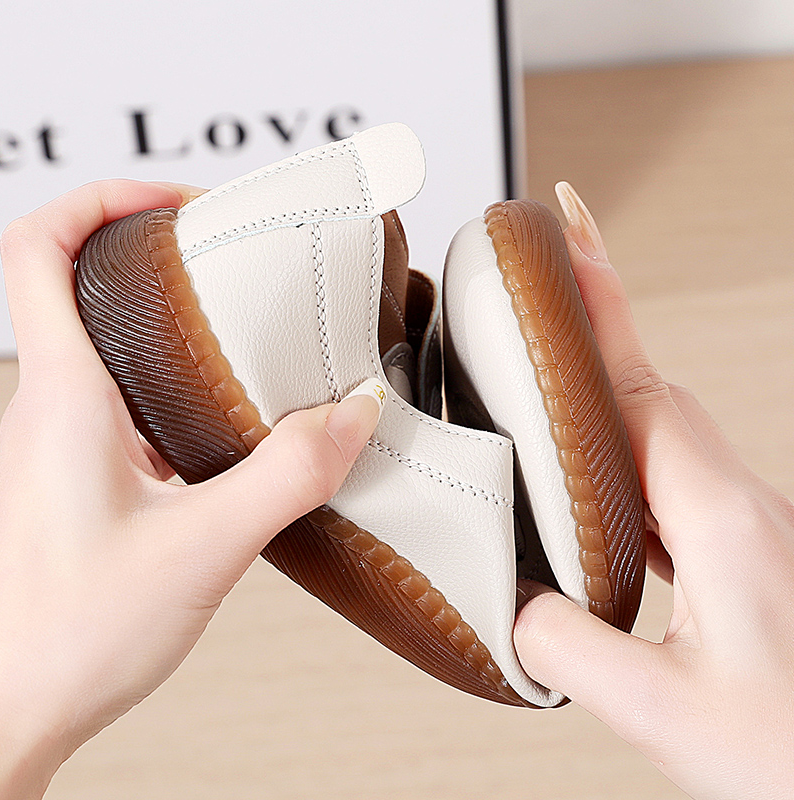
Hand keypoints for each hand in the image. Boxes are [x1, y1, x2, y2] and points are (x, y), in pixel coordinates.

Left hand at [0, 181, 382, 798]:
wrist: (17, 710)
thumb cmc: (70, 635)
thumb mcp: (204, 547)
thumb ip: (289, 474)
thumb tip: (354, 415)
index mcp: (65, 398)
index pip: (39, 249)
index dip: (104, 200)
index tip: (179, 205)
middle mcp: (58, 407)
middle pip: (89, 284)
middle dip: (164, 255)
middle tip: (240, 261)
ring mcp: (72, 442)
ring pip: (118, 346)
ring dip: (181, 327)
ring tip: (255, 334)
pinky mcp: (93, 476)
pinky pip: (136, 403)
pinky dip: (188, 389)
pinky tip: (241, 421)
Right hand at [513, 182, 793, 799]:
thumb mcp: (663, 712)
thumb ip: (568, 646)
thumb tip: (509, 605)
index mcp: (720, 519)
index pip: (641, 387)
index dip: (599, 309)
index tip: (570, 234)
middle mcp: (734, 505)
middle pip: (649, 387)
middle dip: (597, 319)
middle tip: (552, 262)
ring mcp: (737, 525)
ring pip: (657, 428)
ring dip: (604, 379)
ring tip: (552, 349)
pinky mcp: (732, 550)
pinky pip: (662, 475)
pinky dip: (618, 444)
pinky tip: (587, 460)